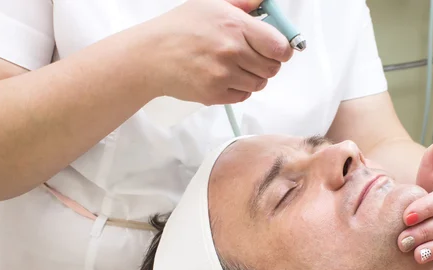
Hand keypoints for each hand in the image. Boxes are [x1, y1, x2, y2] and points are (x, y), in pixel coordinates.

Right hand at [137, 0, 292, 104]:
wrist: (150, 55)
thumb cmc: (179, 28)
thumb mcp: (212, 4)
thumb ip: (244, 3)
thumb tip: (265, 2)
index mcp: (235, 25)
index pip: (280, 46)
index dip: (282, 50)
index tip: (278, 49)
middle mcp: (232, 51)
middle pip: (272, 68)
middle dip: (267, 64)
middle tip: (252, 58)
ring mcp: (223, 75)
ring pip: (259, 84)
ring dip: (252, 77)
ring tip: (234, 67)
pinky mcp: (215, 94)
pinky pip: (243, 96)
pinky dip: (238, 90)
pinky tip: (224, 78)